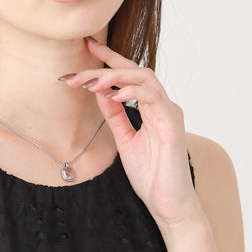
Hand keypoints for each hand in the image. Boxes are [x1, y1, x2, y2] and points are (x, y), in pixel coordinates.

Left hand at [64, 36, 200, 230]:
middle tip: (78, 72)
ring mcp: (169, 113)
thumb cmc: (151, 176)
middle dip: (105, 67)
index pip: (130, 76)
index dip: (109, 59)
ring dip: (116, 77)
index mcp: (151, 108)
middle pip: (135, 71)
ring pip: (145, 78)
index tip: (86, 47)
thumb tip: (101, 92)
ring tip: (92, 82)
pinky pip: (154, 99)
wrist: (168, 204)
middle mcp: (162, 105)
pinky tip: (115, 95)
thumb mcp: (125, 141)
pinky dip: (134, 92)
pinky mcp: (173, 124)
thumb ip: (115, 116)